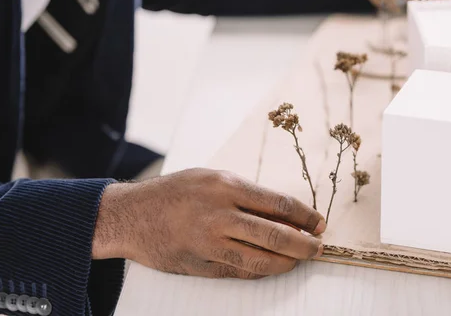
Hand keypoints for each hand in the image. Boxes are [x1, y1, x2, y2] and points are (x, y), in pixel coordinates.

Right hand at [92, 168, 325, 278]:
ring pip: (260, 260)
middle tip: (318, 247)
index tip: (319, 223)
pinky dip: (260, 270)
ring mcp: (208, 243)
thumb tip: (284, 213)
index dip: (305, 216)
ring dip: (287, 262)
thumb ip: (246, 194)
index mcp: (225, 186)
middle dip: (304, 244)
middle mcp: (219, 215)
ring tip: (299, 259)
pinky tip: (270, 266)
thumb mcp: (211, 178)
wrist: (131, 215)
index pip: (278, 203)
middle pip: (275, 235)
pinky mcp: (199, 265)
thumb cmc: (174, 191)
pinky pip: (239, 272)